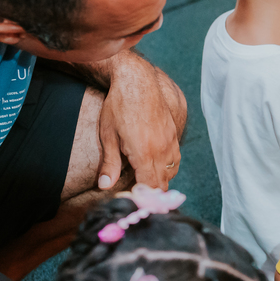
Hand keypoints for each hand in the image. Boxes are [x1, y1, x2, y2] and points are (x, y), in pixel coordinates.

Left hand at [98, 59, 183, 189]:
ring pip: (171, 174)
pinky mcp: (174, 135)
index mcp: (145, 154)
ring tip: (144, 181)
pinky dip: (166, 168)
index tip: (132, 200)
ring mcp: (170, 143)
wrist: (137, 81)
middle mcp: (162, 151)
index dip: (142, 197)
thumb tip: (104, 185)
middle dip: (151, 193)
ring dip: (160, 181)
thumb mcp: (108, 135)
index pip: (149, 188)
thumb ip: (109, 164)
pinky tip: (154, 165)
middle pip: (162, 185)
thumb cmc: (119, 106)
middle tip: (137, 195)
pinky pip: (175, 160)